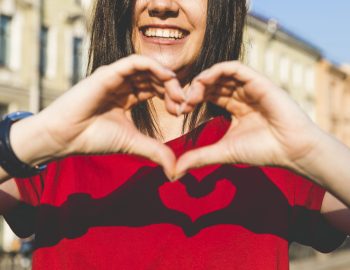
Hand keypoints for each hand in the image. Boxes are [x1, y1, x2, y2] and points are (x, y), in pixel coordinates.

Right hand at [16, 55, 184, 177]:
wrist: (67, 138)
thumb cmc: (95, 139)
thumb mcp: (133, 143)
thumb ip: (156, 152)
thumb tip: (176, 171)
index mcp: (127, 97)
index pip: (155, 89)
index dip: (171, 98)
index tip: (181, 112)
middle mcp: (122, 85)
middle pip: (154, 78)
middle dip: (173, 89)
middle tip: (184, 104)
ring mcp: (115, 77)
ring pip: (148, 68)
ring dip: (167, 79)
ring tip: (178, 95)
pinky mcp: (109, 73)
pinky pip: (135, 62)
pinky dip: (154, 66)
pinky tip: (168, 78)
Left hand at [175, 61, 320, 177]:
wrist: (290, 149)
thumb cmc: (261, 150)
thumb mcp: (223, 152)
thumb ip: (199, 157)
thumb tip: (175, 171)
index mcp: (234, 107)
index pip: (208, 95)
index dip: (191, 99)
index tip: (179, 111)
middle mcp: (241, 94)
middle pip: (211, 83)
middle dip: (193, 90)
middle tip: (181, 103)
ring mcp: (250, 86)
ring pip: (220, 73)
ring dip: (202, 81)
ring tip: (191, 95)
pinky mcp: (258, 80)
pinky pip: (234, 67)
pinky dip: (216, 71)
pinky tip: (203, 82)